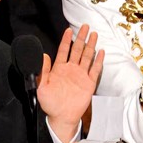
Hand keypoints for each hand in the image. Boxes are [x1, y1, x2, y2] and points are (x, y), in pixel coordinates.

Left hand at [37, 25, 103, 142]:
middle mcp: (71, 70)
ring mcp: (81, 76)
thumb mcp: (41, 87)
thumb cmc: (50, 103)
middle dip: (81, 38)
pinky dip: (99, 61)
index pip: (64, 50)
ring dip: (91, 46)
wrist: (61, 117)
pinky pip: (95, 70)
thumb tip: (43, 56)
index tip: (69, 30)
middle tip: (85, 26)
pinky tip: (101, 52)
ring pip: (87, 57)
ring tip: (94, 34)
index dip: (66, 40)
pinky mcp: (89, 83)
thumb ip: (42, 71)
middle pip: (77, 50)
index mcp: (59, 69)